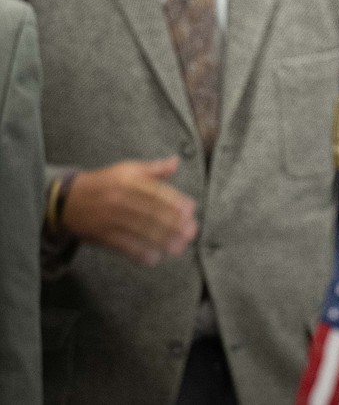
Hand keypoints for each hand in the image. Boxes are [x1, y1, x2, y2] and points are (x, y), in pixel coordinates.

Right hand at [61, 156, 197, 265]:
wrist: (67, 199)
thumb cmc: (105, 183)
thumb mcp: (127, 170)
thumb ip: (154, 169)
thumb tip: (175, 161)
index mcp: (128, 181)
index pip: (155, 192)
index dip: (174, 201)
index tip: (190, 210)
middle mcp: (119, 198)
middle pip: (150, 212)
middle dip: (172, 223)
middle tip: (190, 231)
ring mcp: (109, 218)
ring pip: (139, 230)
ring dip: (161, 240)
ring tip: (178, 246)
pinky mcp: (101, 234)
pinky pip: (122, 244)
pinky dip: (138, 252)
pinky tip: (154, 258)